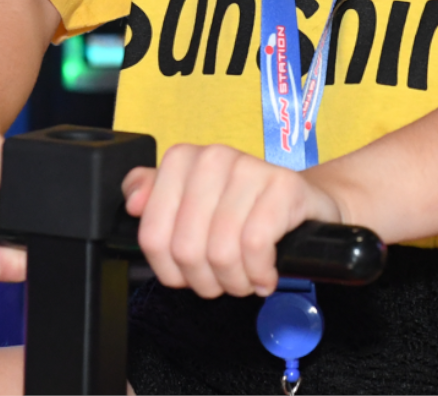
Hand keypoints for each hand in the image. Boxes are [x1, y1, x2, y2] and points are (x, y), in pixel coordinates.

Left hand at [123, 144, 344, 298]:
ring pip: (220, 251)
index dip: (171, 270)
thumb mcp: (192, 206)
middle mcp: (213, 157)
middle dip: (206, 280)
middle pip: (187, 249)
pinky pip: (255, 246)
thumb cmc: (243, 211)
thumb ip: (154, 200)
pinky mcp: (284, 186)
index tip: (189, 272)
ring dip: (236, 282)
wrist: (304, 204)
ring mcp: (250, 168)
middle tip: (223, 280)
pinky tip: (265, 274)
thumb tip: (134, 202)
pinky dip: (259, 273)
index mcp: (182, 160)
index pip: (154, 237)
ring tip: (245, 278)